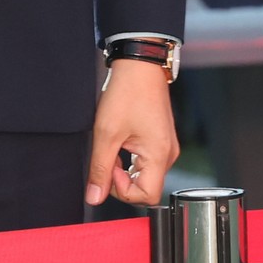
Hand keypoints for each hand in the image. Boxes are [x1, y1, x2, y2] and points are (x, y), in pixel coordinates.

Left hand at [85, 59, 177, 207]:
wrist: (139, 65)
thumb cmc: (127, 93)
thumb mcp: (106, 133)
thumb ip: (100, 169)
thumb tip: (95, 197)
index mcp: (159, 156)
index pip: (146, 196)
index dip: (122, 190)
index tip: (109, 169)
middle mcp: (167, 154)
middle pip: (144, 187)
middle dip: (120, 178)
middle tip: (107, 155)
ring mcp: (165, 146)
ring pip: (143, 174)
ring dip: (123, 168)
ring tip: (112, 145)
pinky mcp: (159, 139)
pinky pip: (145, 161)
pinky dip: (129, 158)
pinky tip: (119, 141)